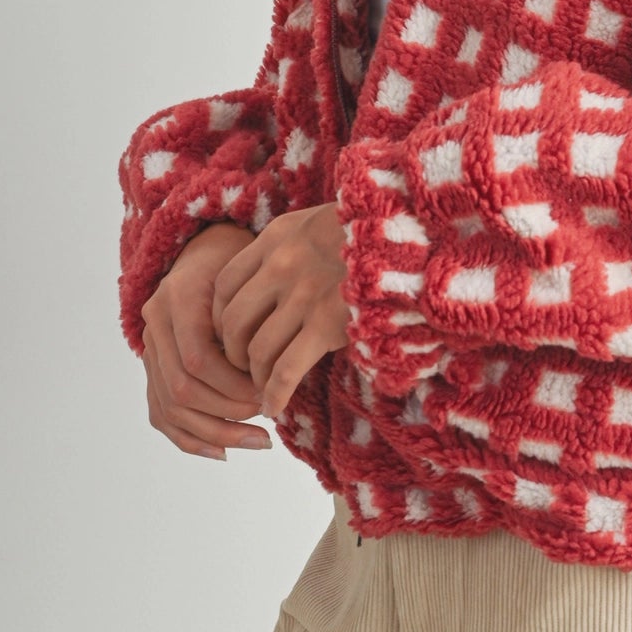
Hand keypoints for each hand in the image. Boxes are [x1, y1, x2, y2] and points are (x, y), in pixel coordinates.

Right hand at [140, 223, 273, 458]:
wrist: (207, 246)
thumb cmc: (241, 260)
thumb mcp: (252, 274)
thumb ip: (256, 316)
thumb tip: (281, 372)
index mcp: (177, 297)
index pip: (198, 359)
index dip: (234, 383)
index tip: (270, 391)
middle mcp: (154, 324)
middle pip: (181, 388)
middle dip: (228, 411)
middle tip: (269, 415)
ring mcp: (149, 346)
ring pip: (170, 408)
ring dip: (216, 433)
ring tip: (260, 441)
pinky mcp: (153, 367)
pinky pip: (161, 413)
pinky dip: (191, 438)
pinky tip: (224, 451)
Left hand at [211, 202, 350, 419]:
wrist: (412, 234)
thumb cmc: (369, 233)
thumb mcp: (318, 223)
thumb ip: (289, 247)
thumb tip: (265, 286)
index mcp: (277, 237)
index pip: (223, 285)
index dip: (219, 318)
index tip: (229, 337)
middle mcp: (281, 265)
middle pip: (233, 321)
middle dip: (232, 354)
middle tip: (244, 369)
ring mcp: (304, 295)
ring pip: (256, 350)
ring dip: (254, 378)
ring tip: (263, 389)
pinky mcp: (328, 325)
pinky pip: (286, 370)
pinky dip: (275, 395)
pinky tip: (274, 408)